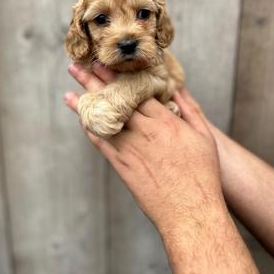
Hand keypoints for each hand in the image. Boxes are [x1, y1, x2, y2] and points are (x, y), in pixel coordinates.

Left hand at [64, 63, 223, 234]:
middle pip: (114, 100)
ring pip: (103, 120)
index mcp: (164, 121)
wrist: (190, 211)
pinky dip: (89, 130)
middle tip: (76, 67)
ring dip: (84, 104)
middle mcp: (143, 131)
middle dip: (94, 81)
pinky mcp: (122, 166)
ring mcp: (130, 149)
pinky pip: (101, 143)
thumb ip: (189, 109)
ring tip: (69, 92)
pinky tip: (80, 120)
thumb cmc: (202, 174)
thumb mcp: (203, 136)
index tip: (102, 62)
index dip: (116, 76)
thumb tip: (176, 88)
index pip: (134, 91)